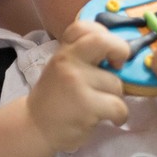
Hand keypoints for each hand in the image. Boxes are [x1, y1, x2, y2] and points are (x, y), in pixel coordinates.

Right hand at [26, 20, 128, 152]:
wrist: (35, 128)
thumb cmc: (55, 99)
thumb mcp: (62, 70)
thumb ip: (82, 58)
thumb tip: (119, 53)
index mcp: (63, 53)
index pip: (83, 28)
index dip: (103, 34)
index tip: (106, 52)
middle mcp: (67, 62)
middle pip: (104, 42)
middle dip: (121, 51)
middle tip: (118, 66)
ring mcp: (76, 83)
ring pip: (116, 84)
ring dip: (115, 98)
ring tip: (100, 106)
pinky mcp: (86, 106)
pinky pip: (119, 107)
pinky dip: (119, 116)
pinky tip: (110, 119)